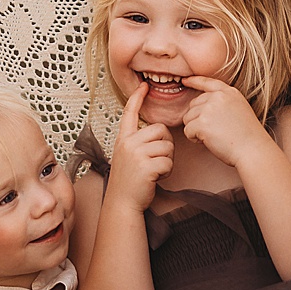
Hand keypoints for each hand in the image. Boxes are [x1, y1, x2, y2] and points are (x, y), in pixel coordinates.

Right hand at [108, 83, 173, 211]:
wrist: (122, 203)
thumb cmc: (129, 181)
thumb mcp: (126, 155)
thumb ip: (137, 142)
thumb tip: (157, 132)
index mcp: (123, 139)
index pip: (130, 112)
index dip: (137, 98)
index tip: (144, 86)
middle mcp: (128, 143)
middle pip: (161, 130)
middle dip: (166, 144)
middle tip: (158, 158)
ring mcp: (136, 154)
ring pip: (168, 146)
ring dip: (167, 159)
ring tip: (156, 169)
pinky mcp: (146, 167)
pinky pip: (168, 161)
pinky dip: (167, 170)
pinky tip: (157, 177)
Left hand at [180, 77, 269, 170]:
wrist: (253, 150)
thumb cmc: (248, 136)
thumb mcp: (240, 109)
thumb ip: (223, 103)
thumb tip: (203, 105)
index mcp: (229, 92)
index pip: (207, 82)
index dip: (194, 81)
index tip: (185, 80)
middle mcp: (218, 97)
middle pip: (193, 104)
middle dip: (198, 119)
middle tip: (215, 130)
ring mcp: (209, 109)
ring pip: (188, 118)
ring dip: (196, 129)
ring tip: (214, 136)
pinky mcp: (202, 123)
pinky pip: (187, 131)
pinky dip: (194, 139)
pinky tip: (209, 142)